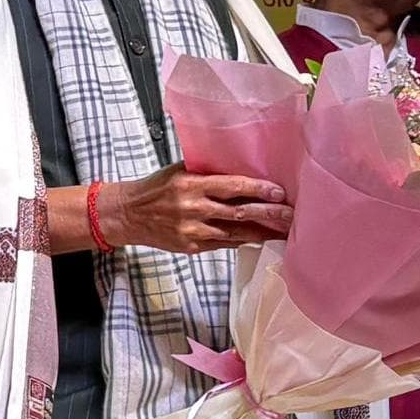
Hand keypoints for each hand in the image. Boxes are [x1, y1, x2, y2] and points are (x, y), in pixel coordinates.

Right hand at [94, 166, 289, 253]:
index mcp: (190, 184)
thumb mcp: (179, 172)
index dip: (258, 190)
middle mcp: (193, 208)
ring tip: (284, 230)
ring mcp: (192, 230)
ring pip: (235, 232)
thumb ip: (208, 173)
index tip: (279, 192)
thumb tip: (242, 172)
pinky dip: (243, 239)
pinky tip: (259, 237)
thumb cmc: (156, 189)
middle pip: (239, 212)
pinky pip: (224, 243)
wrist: (128, 215)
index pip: (232, 186)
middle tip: (291, 215)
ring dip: (262, 232)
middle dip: (269, 214)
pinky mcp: (191, 247)